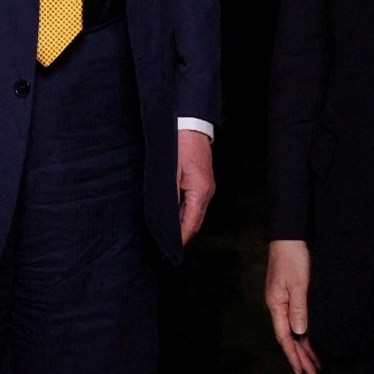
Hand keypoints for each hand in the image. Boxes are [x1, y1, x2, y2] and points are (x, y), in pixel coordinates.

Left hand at [176, 128, 215, 244]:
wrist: (190, 124)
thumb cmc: (179, 145)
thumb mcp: (169, 173)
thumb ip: (169, 197)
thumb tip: (166, 218)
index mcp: (200, 192)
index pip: (191, 224)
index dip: (180, 238)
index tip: (170, 249)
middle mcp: (207, 192)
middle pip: (195, 221)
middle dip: (182, 234)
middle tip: (165, 244)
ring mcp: (207, 187)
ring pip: (196, 213)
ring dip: (183, 223)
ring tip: (168, 232)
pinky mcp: (203, 181)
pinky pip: (195, 203)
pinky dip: (186, 212)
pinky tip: (174, 213)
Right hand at [265, 239, 320, 373]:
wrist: (289, 236)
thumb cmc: (293, 258)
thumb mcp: (298, 284)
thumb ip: (298, 309)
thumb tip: (299, 333)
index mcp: (276, 305)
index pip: (284, 337)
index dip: (293, 355)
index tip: (302, 371)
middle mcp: (277, 306)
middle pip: (288, 337)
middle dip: (301, 356)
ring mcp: (283, 300)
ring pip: (293, 330)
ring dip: (304, 347)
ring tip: (315, 363)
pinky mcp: (290, 294)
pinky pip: (297, 320)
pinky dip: (304, 333)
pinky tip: (311, 340)